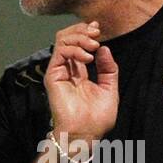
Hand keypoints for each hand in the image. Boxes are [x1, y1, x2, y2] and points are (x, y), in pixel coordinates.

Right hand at [45, 21, 117, 142]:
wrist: (86, 133)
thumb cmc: (97, 118)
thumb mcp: (110, 89)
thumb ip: (108, 69)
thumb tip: (104, 48)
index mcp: (79, 72)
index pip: (78, 44)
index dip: (87, 32)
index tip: (99, 29)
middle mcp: (67, 69)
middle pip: (68, 37)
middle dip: (82, 30)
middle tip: (97, 33)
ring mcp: (59, 71)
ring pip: (62, 40)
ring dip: (80, 37)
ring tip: (94, 45)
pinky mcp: (53, 75)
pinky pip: (60, 52)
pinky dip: (75, 49)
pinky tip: (88, 58)